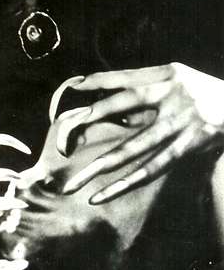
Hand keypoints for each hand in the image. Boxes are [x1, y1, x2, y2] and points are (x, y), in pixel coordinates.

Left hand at [58, 63, 223, 202]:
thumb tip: (112, 106)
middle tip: (62, 136)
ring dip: (101, 167)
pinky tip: (102, 195)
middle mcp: (174, 95)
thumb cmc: (206, 92)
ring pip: (134, 148)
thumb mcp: (180, 79)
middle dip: (92, 118)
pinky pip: (153, 169)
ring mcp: (182, 123)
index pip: (126, 77)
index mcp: (168, 74)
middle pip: (125, 105)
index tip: (75, 86)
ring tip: (74, 184)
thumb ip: (149, 90)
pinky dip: (126, 183)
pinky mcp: (190, 148)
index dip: (100, 81)